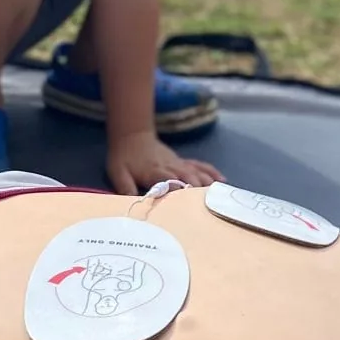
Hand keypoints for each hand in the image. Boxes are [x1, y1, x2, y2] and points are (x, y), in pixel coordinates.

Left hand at [105, 131, 223, 194]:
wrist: (131, 135)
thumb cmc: (123, 157)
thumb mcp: (118, 172)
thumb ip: (124, 187)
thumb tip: (132, 204)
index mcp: (153, 171)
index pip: (168, 180)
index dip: (179, 188)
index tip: (189, 200)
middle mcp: (169, 166)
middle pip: (187, 176)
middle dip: (198, 188)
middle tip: (209, 202)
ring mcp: (177, 162)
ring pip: (195, 171)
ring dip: (207, 181)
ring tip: (219, 194)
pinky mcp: (181, 161)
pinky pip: (198, 165)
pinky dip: (210, 171)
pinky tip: (221, 179)